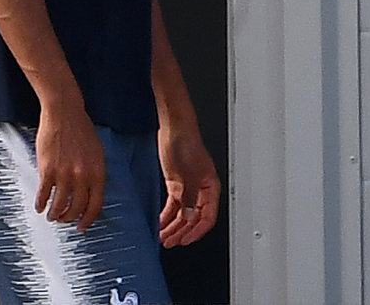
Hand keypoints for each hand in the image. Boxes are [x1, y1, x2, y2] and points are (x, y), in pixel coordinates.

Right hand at [34, 100, 105, 230]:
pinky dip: (40, 203)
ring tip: (51, 216)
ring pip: (59, 204)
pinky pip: (44, 193)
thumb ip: (94, 173)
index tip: (81, 227)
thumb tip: (89, 192)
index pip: (95, 205)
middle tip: (64, 220)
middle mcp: (83, 177)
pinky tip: (39, 206)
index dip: (87, 219)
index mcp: (97, 173)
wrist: (64, 113)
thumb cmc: (81, 129)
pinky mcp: (48, 169)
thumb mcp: (96, 153)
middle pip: (76, 208)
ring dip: (55, 214)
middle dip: (69, 218)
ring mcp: (65, 174)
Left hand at [157, 126, 219, 246]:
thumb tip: (190, 216)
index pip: (207, 218)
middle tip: (170, 242)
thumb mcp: (188, 174)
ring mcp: (187, 188)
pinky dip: (167, 215)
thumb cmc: (186, 143)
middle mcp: (200, 191)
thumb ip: (189, 197)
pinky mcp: (176, 184)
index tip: (184, 240)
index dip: (196, 231)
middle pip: (193, 219)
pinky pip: (173, 205)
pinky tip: (160, 223)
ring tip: (163, 237)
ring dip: (173, 226)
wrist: (174, 128)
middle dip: (182, 232)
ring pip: (182, 214)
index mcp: (210, 189)